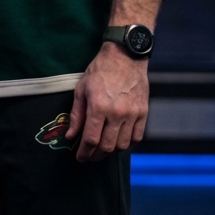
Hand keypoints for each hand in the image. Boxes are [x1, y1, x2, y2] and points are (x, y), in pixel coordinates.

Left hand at [66, 42, 149, 161]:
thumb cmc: (100, 71)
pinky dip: (127, 145)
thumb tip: (71, 135)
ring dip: (111, 151)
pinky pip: (137, 138)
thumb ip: (76, 115)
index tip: (80, 158)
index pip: (91, 139)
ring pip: (122, 145)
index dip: (84, 152)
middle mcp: (117, 113)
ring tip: (103, 149)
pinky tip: (119, 143)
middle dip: (96, 155)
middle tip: (90, 156)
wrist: (125, 57)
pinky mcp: (143, 113)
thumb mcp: (82, 90)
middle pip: (107, 146)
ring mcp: (132, 114)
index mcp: (98, 107)